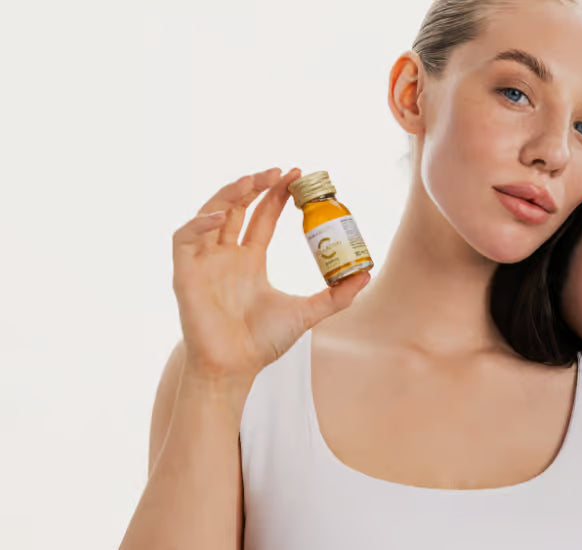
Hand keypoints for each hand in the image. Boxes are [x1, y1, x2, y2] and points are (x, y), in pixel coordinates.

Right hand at [171, 168, 369, 386]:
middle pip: (236, 207)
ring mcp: (204, 263)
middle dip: (255, 185)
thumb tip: (366, 274)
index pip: (261, 216)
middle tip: (279, 172)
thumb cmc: (262, 344)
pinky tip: (220, 217)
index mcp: (249, 260)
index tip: (296, 175)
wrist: (235, 369)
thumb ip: (337, 296)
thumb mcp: (308, 313)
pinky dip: (198, 224)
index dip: (275, 194)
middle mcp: (225, 256)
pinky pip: (184, 239)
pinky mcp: (184, 274)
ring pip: (210, 214)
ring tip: (253, 181)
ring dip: (229, 194)